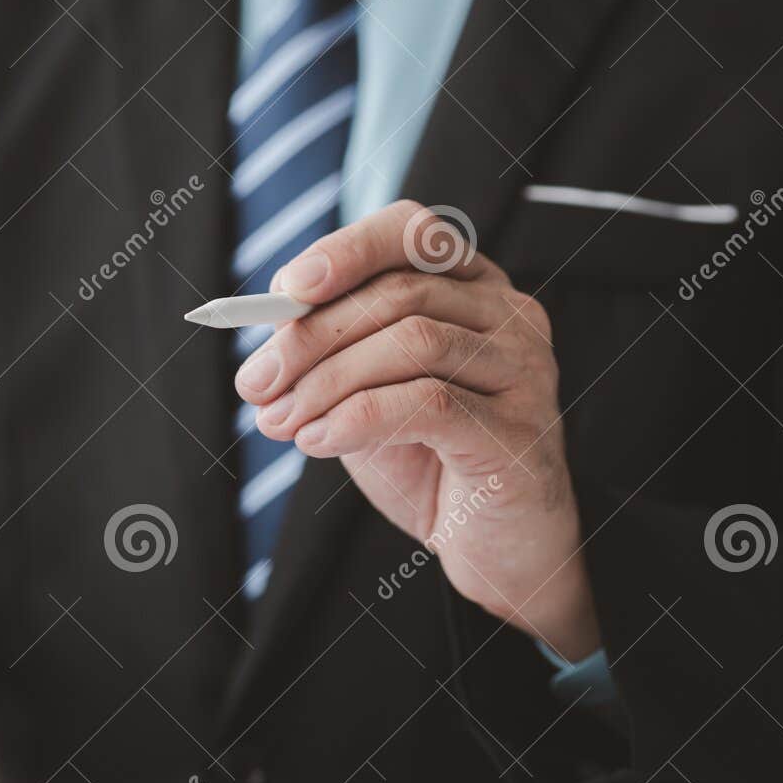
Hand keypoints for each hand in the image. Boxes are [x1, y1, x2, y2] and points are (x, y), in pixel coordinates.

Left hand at [236, 200, 599, 660]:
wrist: (495, 550)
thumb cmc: (433, 465)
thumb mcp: (368, 396)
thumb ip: (333, 358)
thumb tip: (268, 342)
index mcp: (475, 289)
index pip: (413, 232)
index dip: (346, 250)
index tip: (285, 290)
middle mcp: (511, 316)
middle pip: (401, 293)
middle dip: (312, 336)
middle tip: (257, 383)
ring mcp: (525, 371)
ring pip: (413, 342)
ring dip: (327, 382)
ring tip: (281, 422)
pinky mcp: (520, 432)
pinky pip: (428, 402)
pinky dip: (357, 418)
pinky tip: (317, 442)